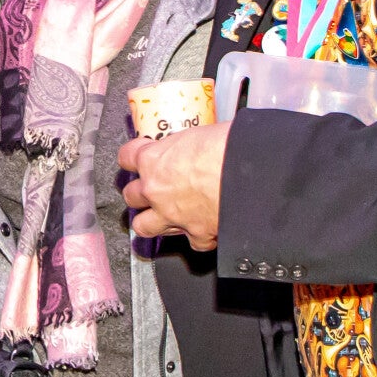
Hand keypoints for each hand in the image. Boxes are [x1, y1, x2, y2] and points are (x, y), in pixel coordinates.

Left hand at [119, 123, 229, 251]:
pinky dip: (195, 235)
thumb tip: (189, 147)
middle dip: (140, 192)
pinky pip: (189, 240)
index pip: (127, 157)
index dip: (133, 157)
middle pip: (131, 195)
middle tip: (151, 188)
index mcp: (153, 160)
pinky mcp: (195, 234)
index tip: (138, 156)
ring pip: (143, 226)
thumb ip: (183, 147)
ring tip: (162, 215)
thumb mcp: (197, 135)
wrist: (249, 175)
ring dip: (151, 220)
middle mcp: (156, 190)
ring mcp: (171, 215)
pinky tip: (202, 227)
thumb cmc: (226, 148)